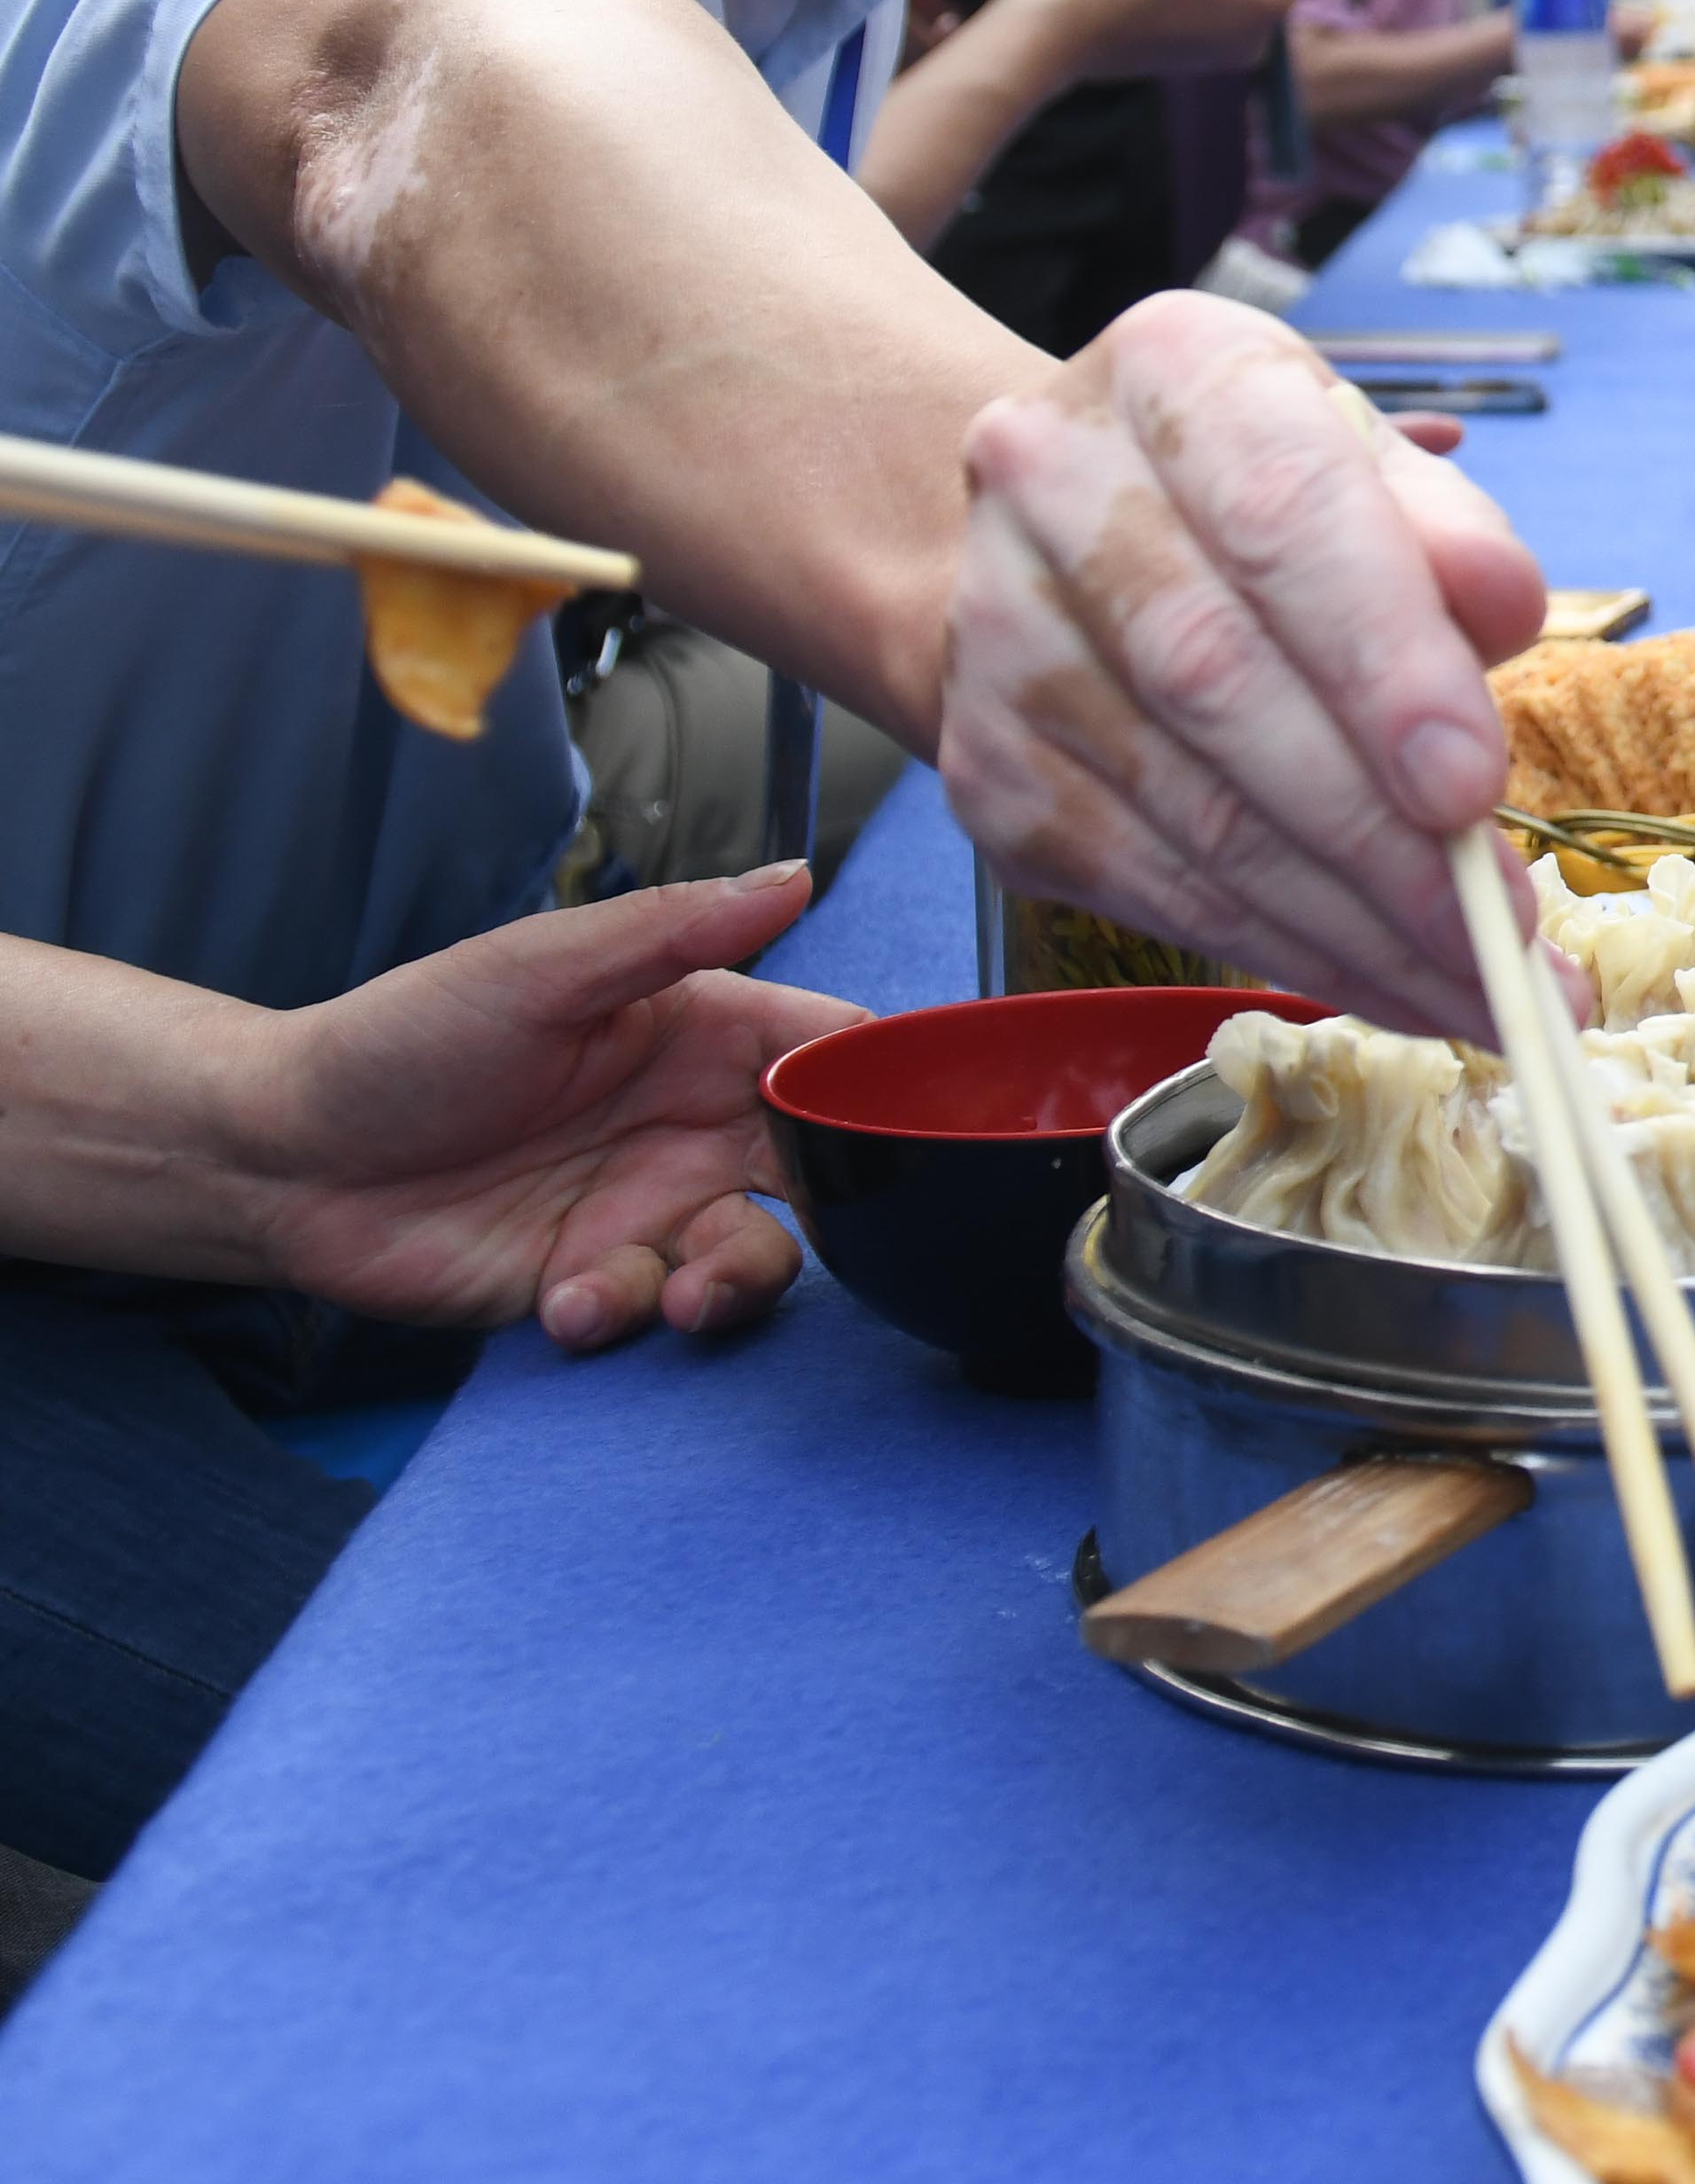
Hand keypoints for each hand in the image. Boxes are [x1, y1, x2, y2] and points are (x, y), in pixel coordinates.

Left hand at [247, 869, 845, 1346]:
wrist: (280, 1158)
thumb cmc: (400, 1042)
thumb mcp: (538, 969)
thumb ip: (673, 929)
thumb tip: (796, 873)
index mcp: (701, 1033)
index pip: (836, 1051)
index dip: (890, 1085)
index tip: (926, 1122)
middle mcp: (693, 1123)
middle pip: (827, 1168)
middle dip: (836, 1211)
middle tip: (810, 1229)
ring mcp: (646, 1206)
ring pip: (757, 1253)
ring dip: (732, 1283)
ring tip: (677, 1298)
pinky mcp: (595, 1278)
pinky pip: (654, 1306)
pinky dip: (624, 1310)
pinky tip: (564, 1298)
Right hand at [941, 294, 1548, 1033]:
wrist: (1061, 532)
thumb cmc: (1263, 493)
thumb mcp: (1368, 461)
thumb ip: (1447, 525)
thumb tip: (1505, 608)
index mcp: (1173, 370)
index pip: (1279, 514)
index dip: (1382, 660)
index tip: (1474, 785)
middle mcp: (1052, 488)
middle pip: (1221, 684)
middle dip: (1383, 837)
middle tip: (1511, 938)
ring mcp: (998, 640)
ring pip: (1190, 814)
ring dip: (1354, 926)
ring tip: (1488, 992)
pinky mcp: (989, 774)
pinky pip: (1153, 887)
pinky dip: (1287, 949)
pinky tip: (1390, 982)